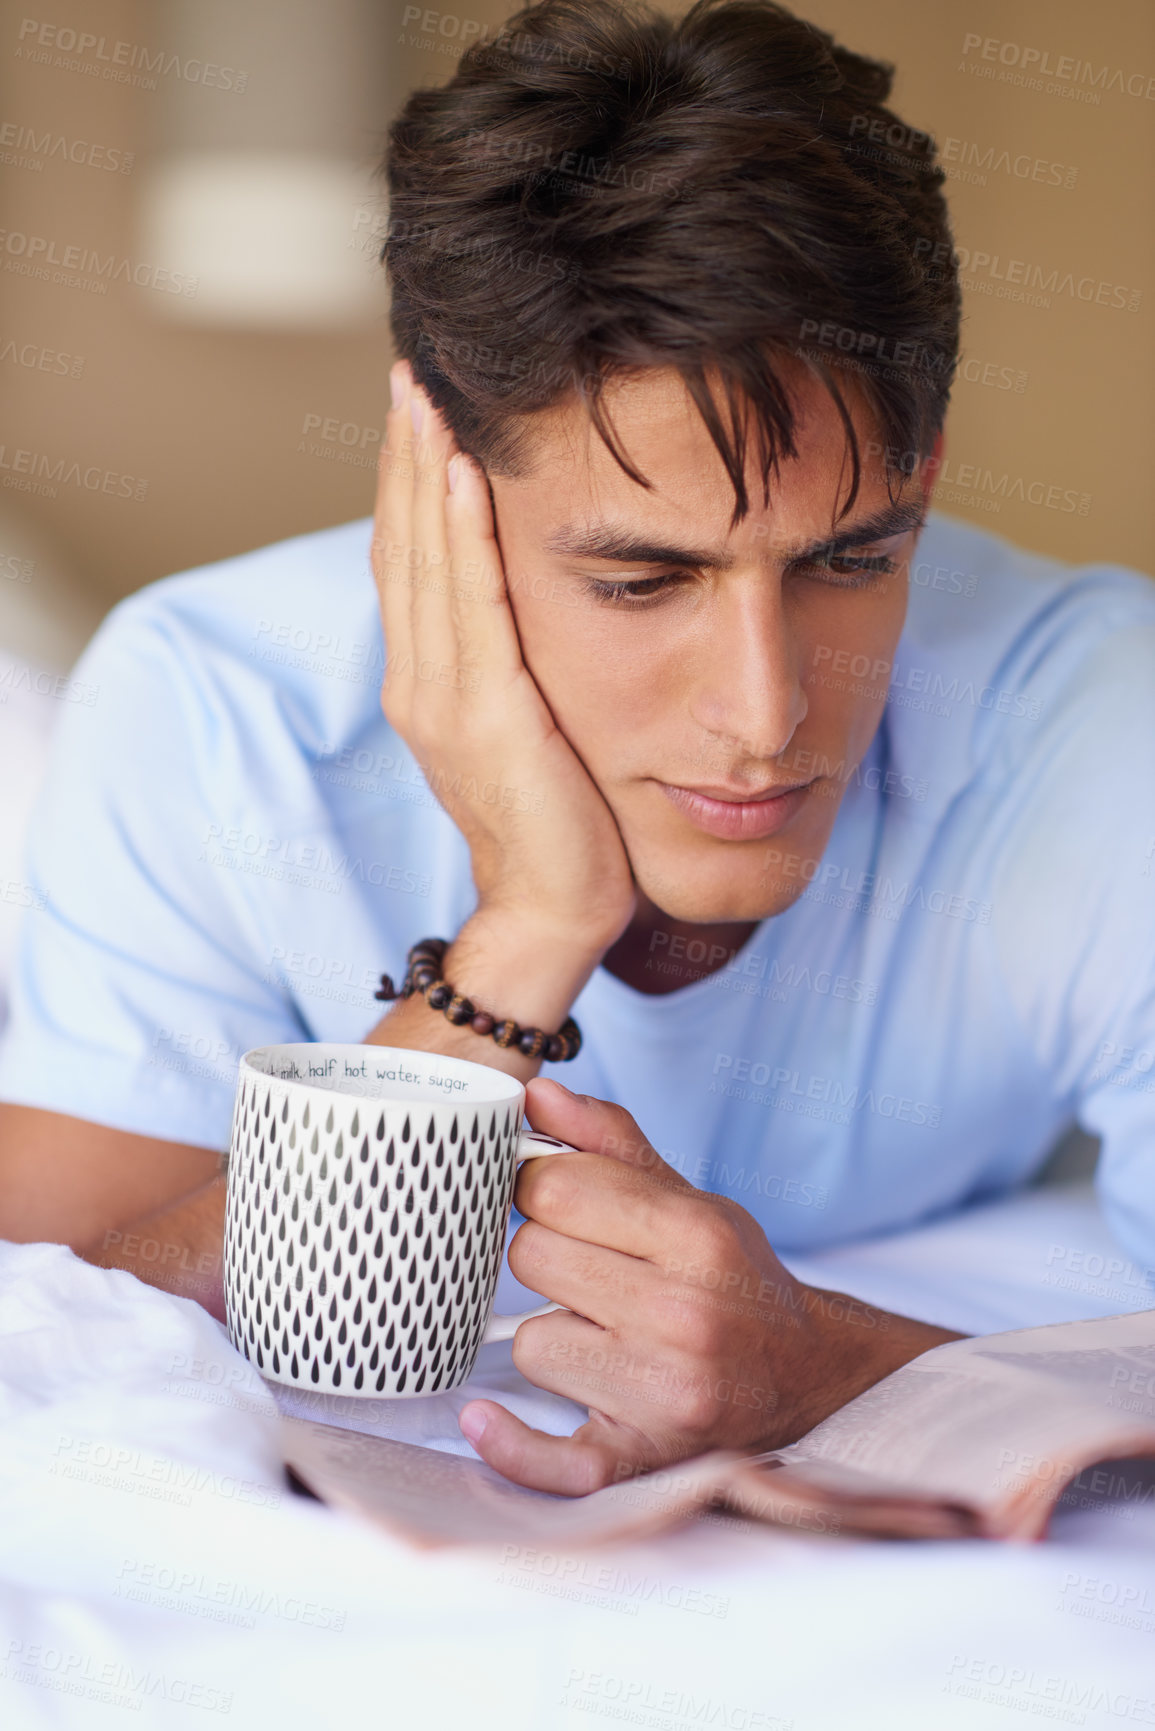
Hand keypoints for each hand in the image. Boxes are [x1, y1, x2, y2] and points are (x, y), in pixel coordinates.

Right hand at [373, 363, 635, 952]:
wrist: (558, 909)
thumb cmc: (560, 820)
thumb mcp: (525, 723)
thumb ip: (508, 661)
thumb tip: (525, 596)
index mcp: (428, 682)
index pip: (410, 561)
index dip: (408, 481)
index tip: (419, 407)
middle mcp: (422, 683)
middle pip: (404, 545)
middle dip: (406, 454)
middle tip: (411, 370)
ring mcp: (447, 700)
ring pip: (426, 562)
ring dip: (424, 472)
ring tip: (426, 393)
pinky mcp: (488, 715)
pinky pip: (472, 609)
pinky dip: (463, 536)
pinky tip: (464, 475)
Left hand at [459, 1080, 959, 1492]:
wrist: (810, 1382)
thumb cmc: (737, 1285)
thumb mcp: (692, 1202)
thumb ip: (611, 1145)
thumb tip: (537, 1093)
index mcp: (697, 1237)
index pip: (557, 1186)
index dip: (543, 1186)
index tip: (558, 1200)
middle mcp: (683, 1314)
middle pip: (531, 1256)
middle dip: (549, 1258)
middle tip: (587, 1272)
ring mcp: (663, 1394)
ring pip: (530, 1343)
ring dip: (554, 1339)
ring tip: (605, 1339)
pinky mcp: (642, 1461)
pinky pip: (546, 1458)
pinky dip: (511, 1443)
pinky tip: (487, 1420)